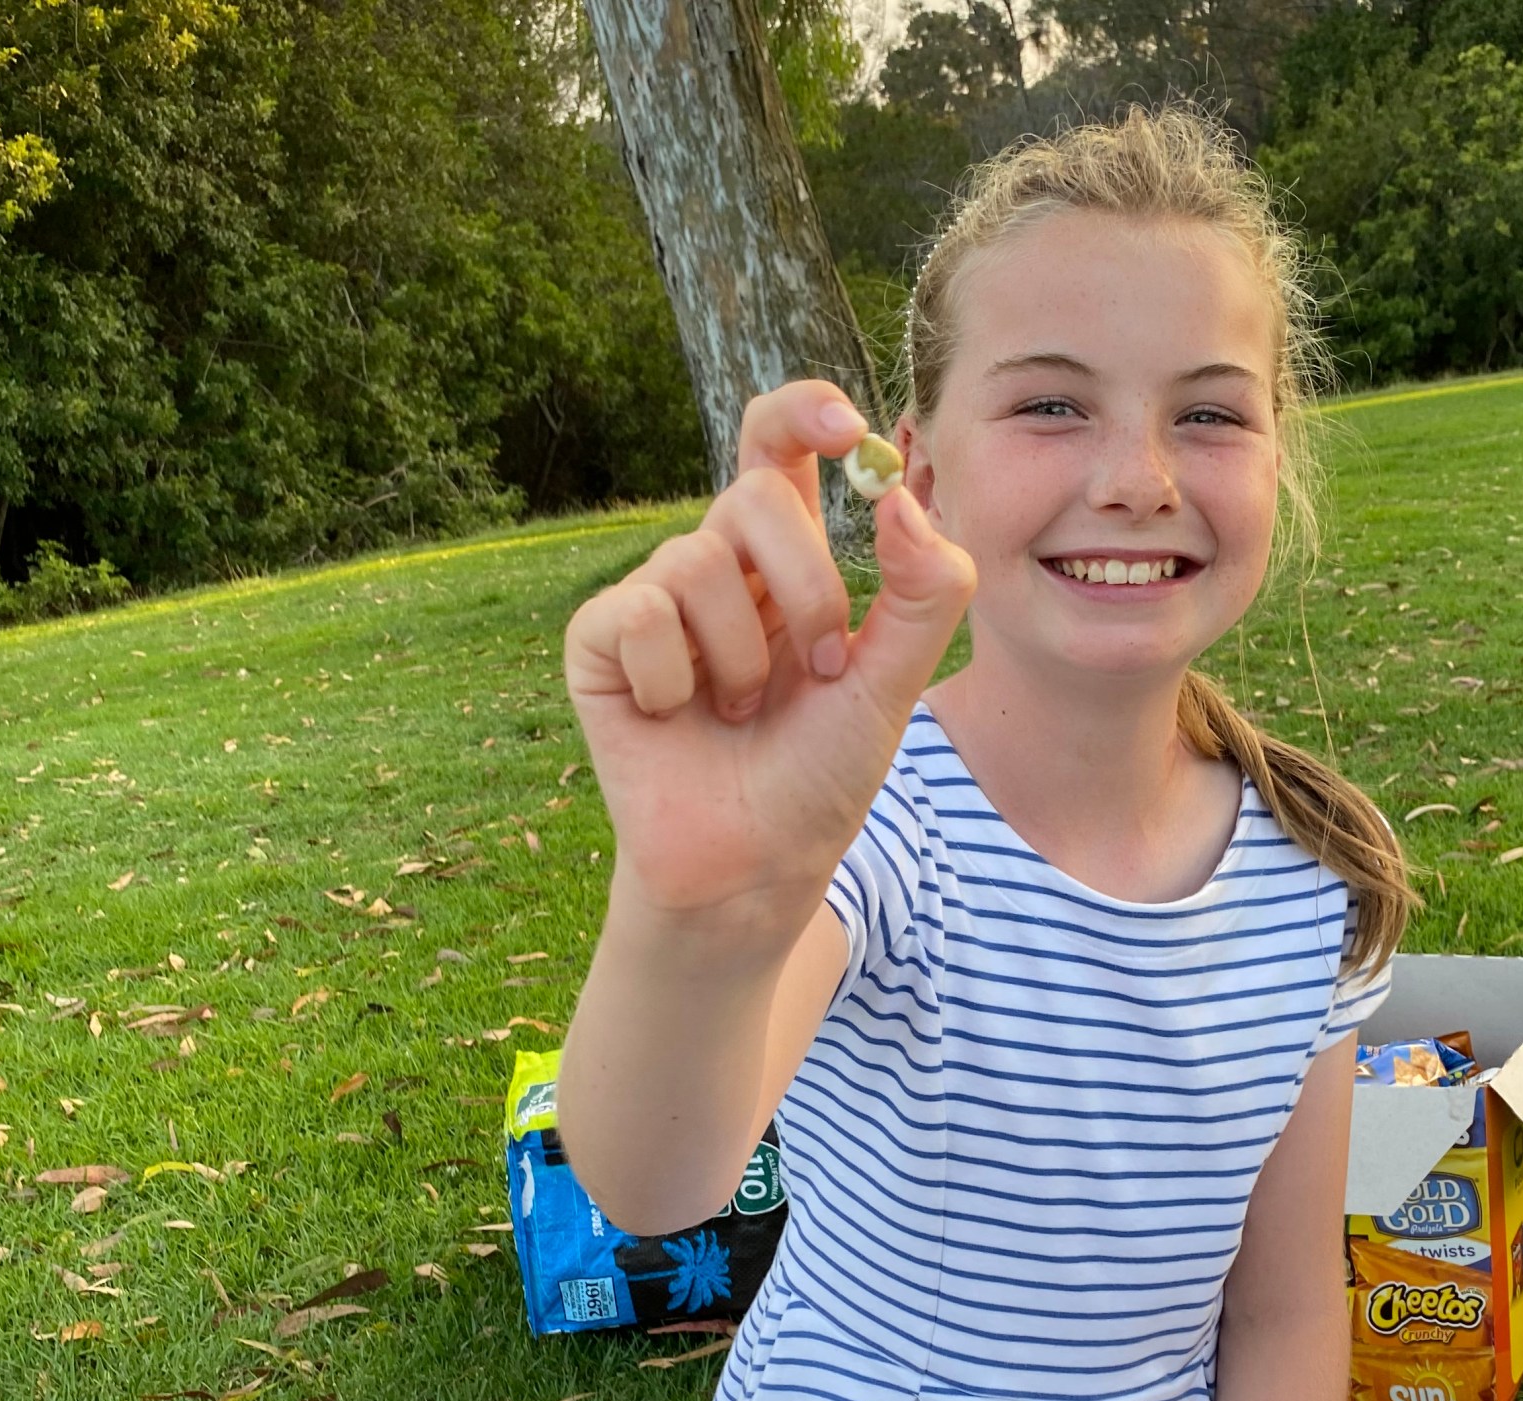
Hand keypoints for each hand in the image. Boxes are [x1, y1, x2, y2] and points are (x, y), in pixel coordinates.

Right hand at [564, 378, 976, 929]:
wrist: (756, 866)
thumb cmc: (819, 776)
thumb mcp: (892, 687)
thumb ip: (924, 594)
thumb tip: (902, 496)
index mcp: (785, 562)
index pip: (779, 447)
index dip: (803, 411)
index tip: (845, 426)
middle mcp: (716, 565)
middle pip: (755, 494)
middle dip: (808, 587)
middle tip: (820, 670)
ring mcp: (652, 600)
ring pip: (698, 560)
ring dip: (744, 656)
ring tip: (744, 712)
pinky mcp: (598, 642)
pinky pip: (639, 615)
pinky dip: (675, 680)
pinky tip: (677, 719)